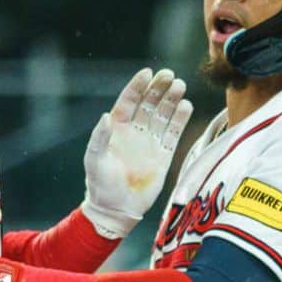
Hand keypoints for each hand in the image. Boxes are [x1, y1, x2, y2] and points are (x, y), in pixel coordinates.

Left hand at [82, 68, 193, 237]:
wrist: (117, 209)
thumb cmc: (101, 185)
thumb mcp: (95, 160)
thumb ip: (100, 138)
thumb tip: (106, 116)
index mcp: (117, 128)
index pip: (129, 100)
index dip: (138, 86)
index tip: (148, 73)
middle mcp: (135, 131)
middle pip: (149, 103)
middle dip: (159, 88)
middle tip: (170, 76)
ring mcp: (150, 142)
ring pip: (163, 115)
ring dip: (171, 100)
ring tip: (180, 86)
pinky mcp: (164, 155)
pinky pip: (174, 133)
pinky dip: (180, 119)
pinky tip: (186, 106)